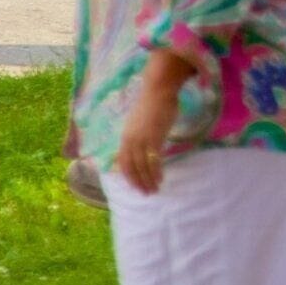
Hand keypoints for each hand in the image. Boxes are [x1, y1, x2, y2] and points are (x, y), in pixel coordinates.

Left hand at [116, 70, 179, 194]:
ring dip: (148, 180)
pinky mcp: (154, 137)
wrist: (158, 91)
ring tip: (155, 189)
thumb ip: (138, 136)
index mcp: (125, 137)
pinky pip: (153, 159)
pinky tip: (161, 178)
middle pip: (132, 167)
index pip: (124, 163)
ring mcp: (142, 139)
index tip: (137, 186)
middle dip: (139, 182)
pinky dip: (156, 171)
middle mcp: (130, 140)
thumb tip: (141, 149)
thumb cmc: (152, 104)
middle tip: (147, 193)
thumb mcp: (140, 123)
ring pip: (142, 166)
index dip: (130, 177)